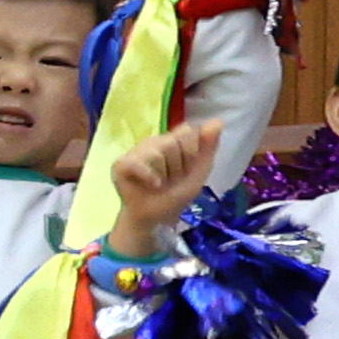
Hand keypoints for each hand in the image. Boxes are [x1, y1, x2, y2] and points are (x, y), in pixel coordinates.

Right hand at [97, 113, 229, 254]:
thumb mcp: (199, 171)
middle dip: (177, 166)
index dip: (191, 152)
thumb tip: (218, 120)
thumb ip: (208, 146)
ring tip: (160, 184)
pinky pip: (137, 162)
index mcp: (172, 141)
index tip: (188, 168)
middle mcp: (153, 142)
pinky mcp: (121, 164)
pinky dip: (149, 176)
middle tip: (171, 180)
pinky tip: (152, 185)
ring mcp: (135, 152)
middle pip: (172, 142)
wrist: (156, 218)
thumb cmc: (176, 195)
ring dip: (164, 175)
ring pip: (156, 152)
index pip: (186, 131)